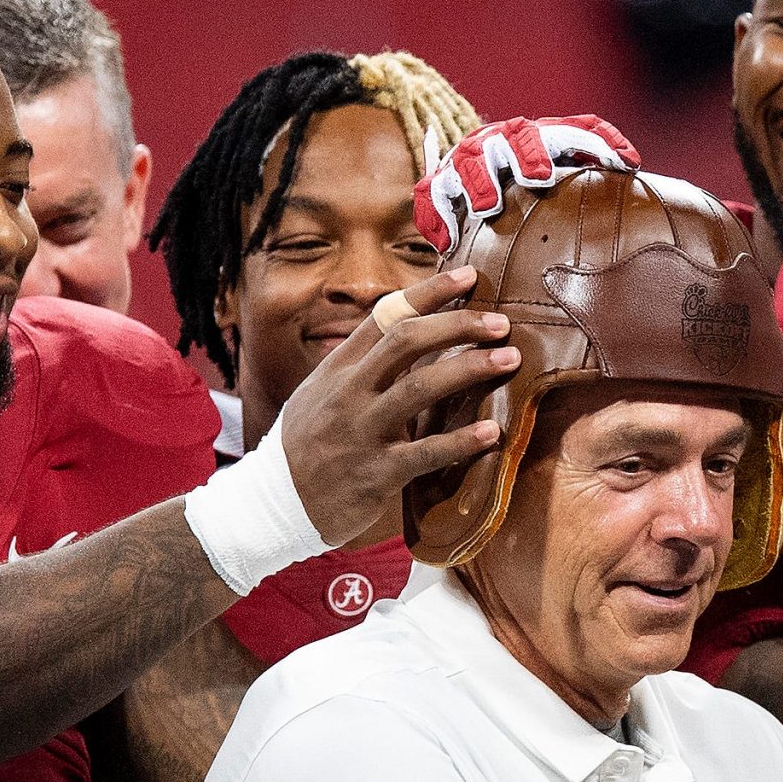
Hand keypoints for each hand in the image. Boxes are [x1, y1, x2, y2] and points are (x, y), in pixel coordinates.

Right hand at [269, 266, 520, 546]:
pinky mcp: (376, 473)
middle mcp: (348, 392)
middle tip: (500, 323)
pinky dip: (461, 441)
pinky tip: (492, 432)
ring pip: (420, 388)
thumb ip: (361, 366)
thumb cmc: (307, 446)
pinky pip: (425, 452)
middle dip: (458, 325)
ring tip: (509, 360)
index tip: (468, 276)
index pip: (386, 316)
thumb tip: (406, 333)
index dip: (429, 292)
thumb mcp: (321, 393)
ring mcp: (361, 431)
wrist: (274, 505)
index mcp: (337, 368)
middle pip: (407, 341)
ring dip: (469, 369)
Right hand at [414, 115, 640, 252]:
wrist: (470, 185)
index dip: (601, 140)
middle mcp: (504, 141)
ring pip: (472, 161)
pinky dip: (438, 215)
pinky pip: (433, 195)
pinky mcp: (440, 183)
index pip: (577, 130)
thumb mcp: (562, 185)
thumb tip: (639, 194)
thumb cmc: (529, 195)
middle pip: (518, 137)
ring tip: (488, 207)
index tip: (626, 161)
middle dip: (529, 154)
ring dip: (481, 181)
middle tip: (540, 177)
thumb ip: (592, 190)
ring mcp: (469, 159)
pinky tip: (448, 240)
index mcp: (542, 138)